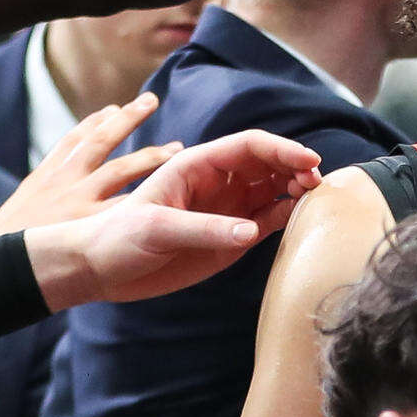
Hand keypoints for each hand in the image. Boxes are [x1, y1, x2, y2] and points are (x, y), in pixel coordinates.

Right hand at [0, 93, 174, 238]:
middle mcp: (63, 184)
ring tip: (177, 149)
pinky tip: (173, 191)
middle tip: (151, 100)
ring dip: (151, 156)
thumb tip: (48, 205)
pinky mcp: (92, 228)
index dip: (93, 122)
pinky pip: (129, 206)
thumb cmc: (2, 252)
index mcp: (43, 179)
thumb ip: (38, 204)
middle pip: (100, 141)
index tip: (112, 107)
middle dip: (126, 118)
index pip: (71, 140)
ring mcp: (79, 204)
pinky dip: (151, 198)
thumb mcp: (15, 218)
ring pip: (122, 169)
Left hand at [26, 130, 321, 309]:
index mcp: (196, 166)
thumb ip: (205, 228)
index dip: (281, 149)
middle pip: (267, 163)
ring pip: (273, 188)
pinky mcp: (230, 237)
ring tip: (315, 197)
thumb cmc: (118, 238)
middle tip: (316, 183)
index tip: (309, 161)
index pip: (249, 147)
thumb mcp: (157, 228)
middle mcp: (217, 183)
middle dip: (295, 166)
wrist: (100, 269)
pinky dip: (288, 214)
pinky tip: (300, 216)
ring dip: (296, 188)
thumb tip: (252, 230)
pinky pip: (267, 218)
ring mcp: (226, 209)